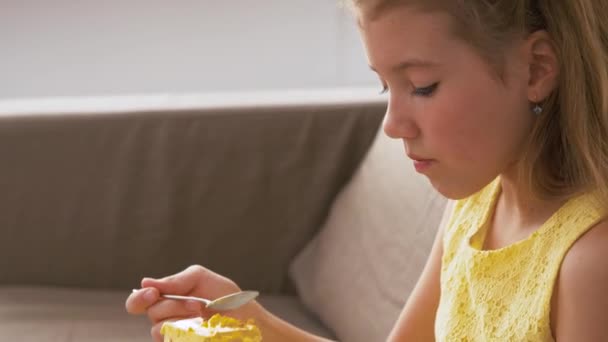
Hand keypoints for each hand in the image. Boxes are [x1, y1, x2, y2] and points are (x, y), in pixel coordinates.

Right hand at [125, 265, 264, 340]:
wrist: (248, 322)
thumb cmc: (226, 298)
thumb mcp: (202, 279)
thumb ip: (175, 280)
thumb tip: (145, 282)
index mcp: (168, 299)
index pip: (138, 301)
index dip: (138, 298)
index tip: (152, 293)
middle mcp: (166, 318)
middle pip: (151, 313)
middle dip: (174, 306)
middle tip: (197, 304)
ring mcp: (173, 336)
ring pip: (160, 330)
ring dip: (185, 321)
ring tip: (205, 317)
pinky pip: (172, 340)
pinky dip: (189, 334)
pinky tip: (204, 331)